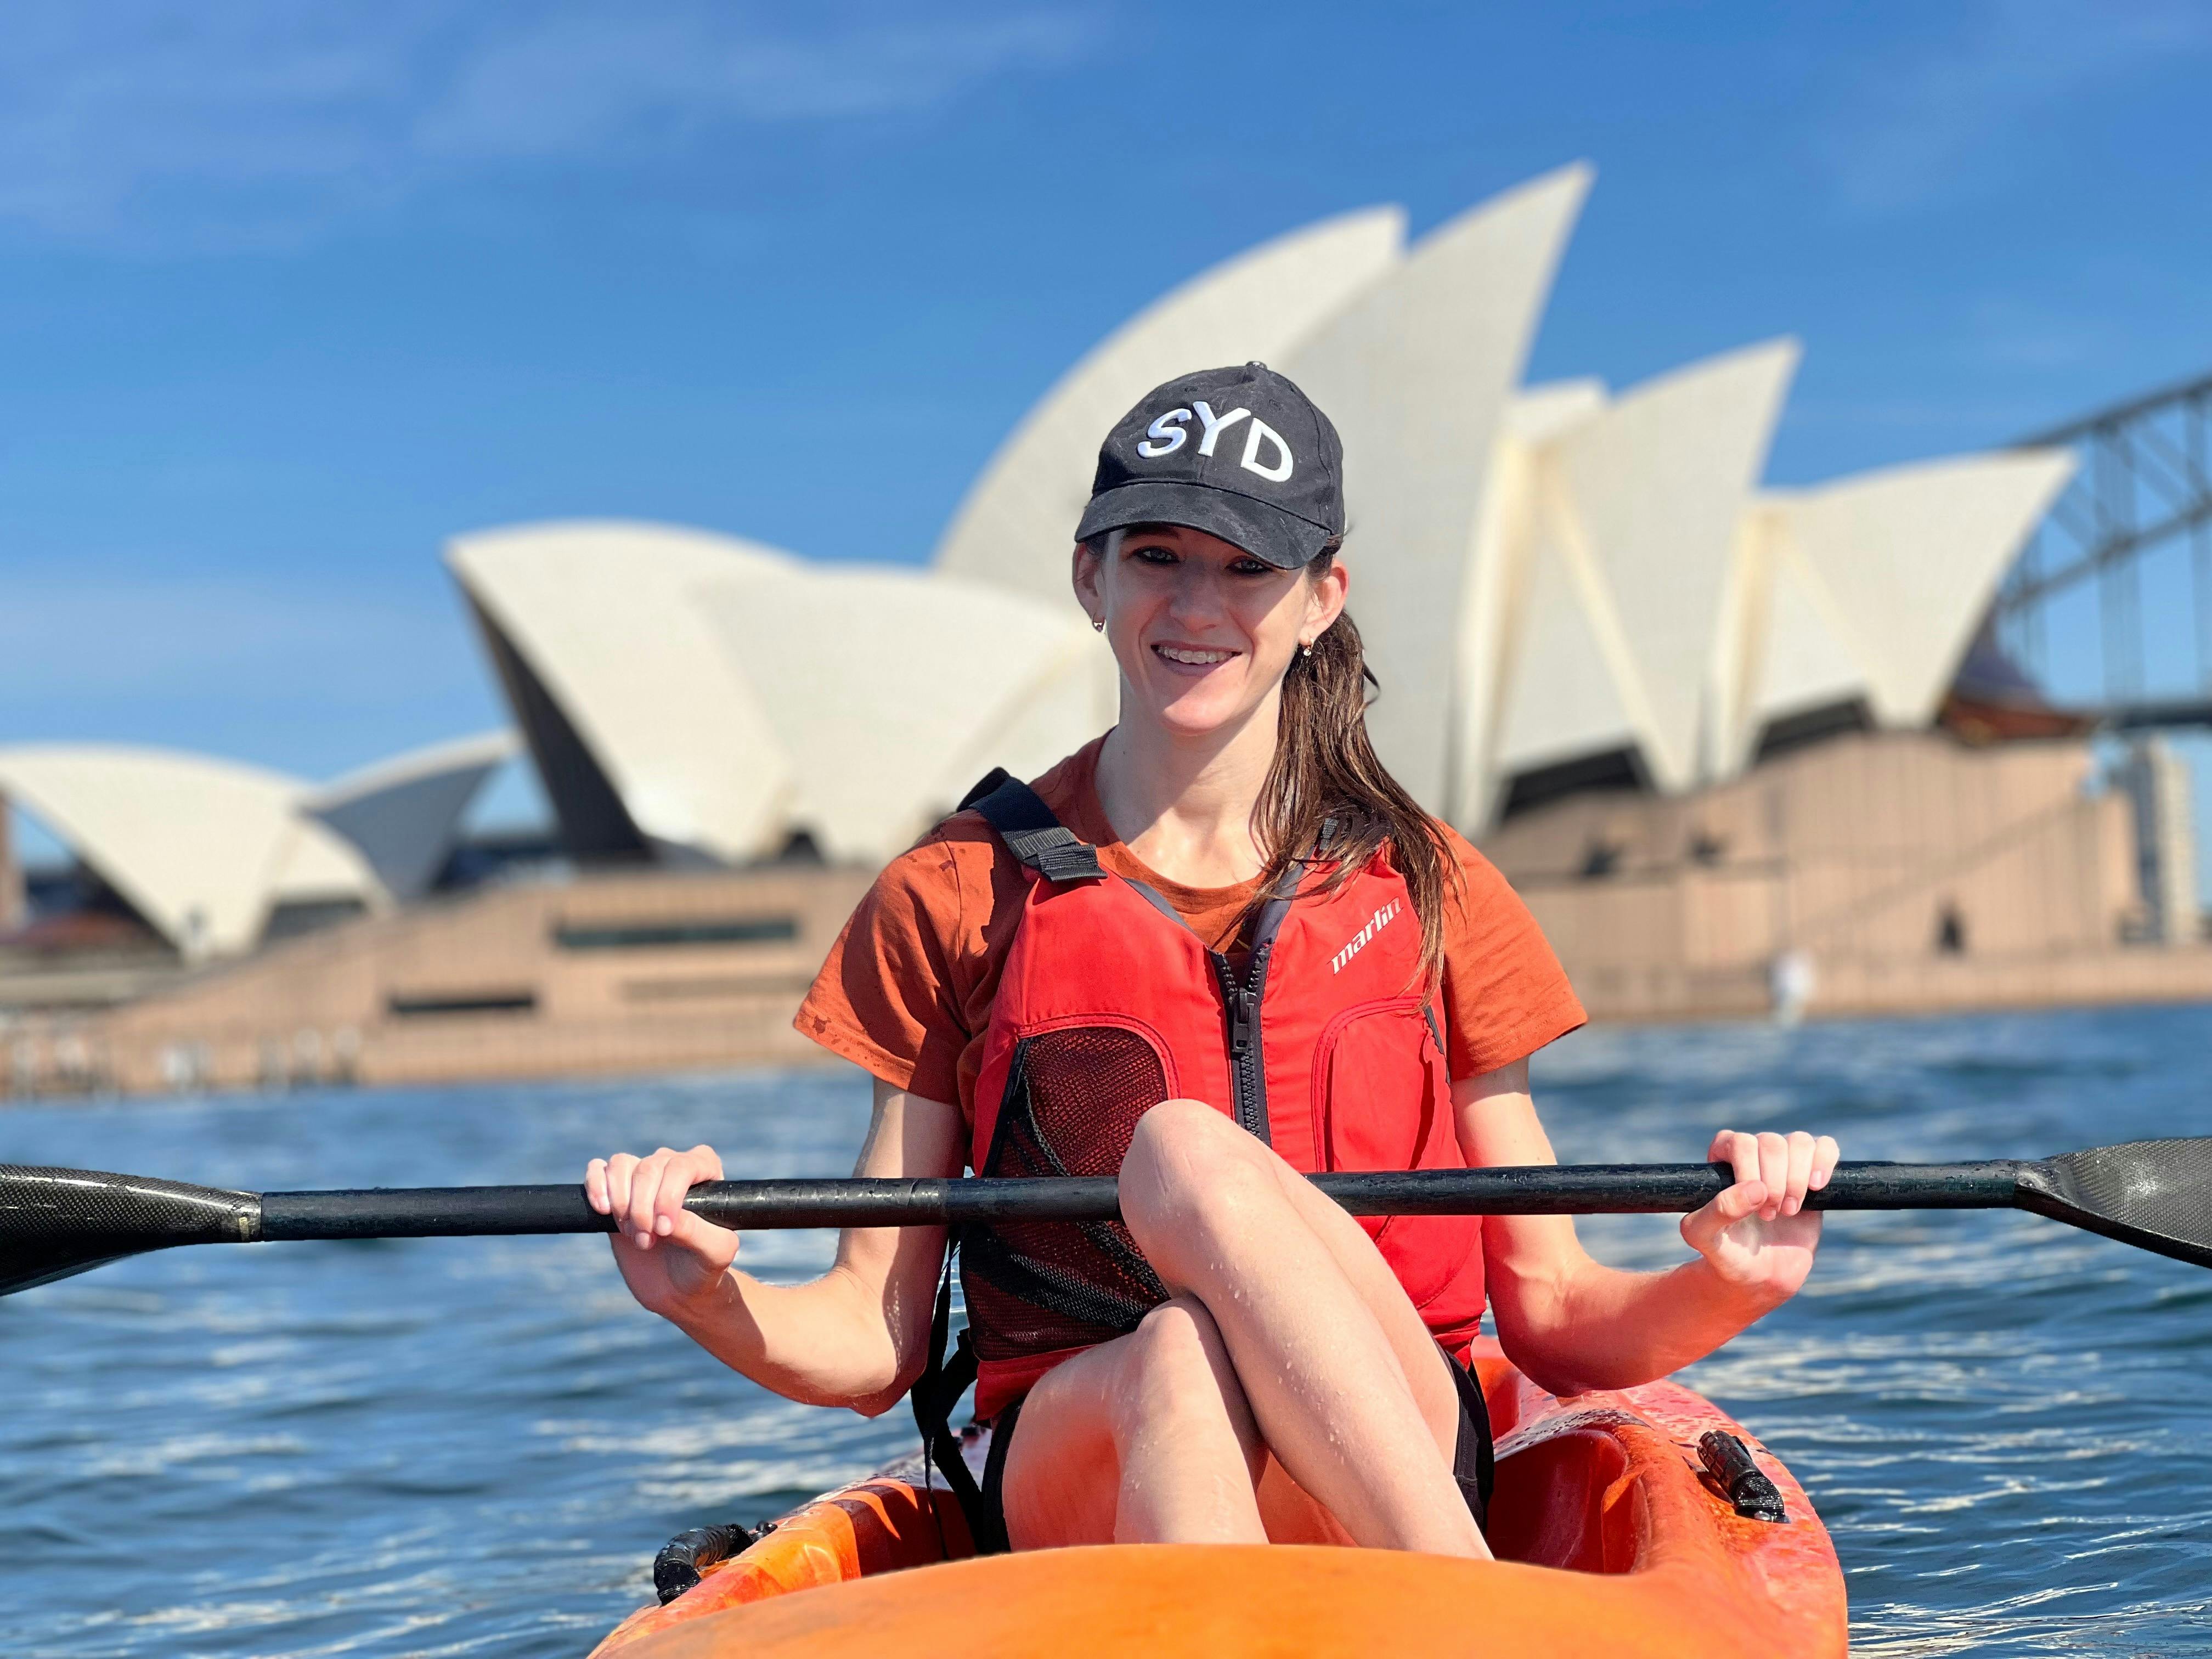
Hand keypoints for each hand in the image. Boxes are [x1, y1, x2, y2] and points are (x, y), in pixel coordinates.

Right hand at [585, 1144, 739, 1319]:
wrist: (677, 1288)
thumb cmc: (703, 1266)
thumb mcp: (715, 1254)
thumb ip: (698, 1232)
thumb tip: (669, 1216)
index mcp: (705, 1170)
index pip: (681, 1166)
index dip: (667, 1197)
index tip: (664, 1230)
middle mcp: (673, 1165)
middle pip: (648, 1168)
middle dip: (642, 1210)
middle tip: (647, 1241)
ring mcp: (642, 1176)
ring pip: (621, 1164)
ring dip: (620, 1202)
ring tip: (631, 1234)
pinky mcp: (616, 1190)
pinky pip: (598, 1168)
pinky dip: (596, 1185)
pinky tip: (603, 1211)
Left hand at [1679, 1129, 1839, 1304]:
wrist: (1760, 1275)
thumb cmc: (1726, 1252)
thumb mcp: (1704, 1237)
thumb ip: (1719, 1211)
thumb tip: (1756, 1188)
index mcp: (1721, 1159)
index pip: (1740, 1142)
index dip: (1751, 1172)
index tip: (1755, 1206)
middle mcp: (1753, 1153)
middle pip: (1772, 1143)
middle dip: (1775, 1183)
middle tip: (1768, 1216)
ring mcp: (1784, 1161)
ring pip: (1800, 1142)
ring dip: (1798, 1179)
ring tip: (1789, 1211)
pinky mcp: (1811, 1173)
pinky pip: (1825, 1146)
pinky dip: (1824, 1162)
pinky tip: (1816, 1188)